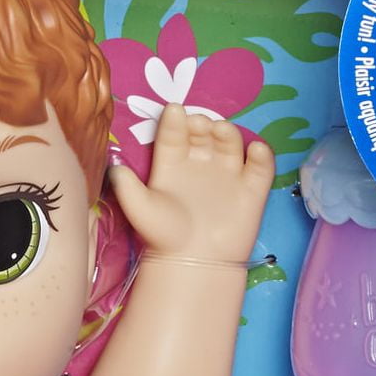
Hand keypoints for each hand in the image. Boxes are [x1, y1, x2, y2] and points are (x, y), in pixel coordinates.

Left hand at [109, 103, 274, 263]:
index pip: (174, 133)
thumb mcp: (140, 209)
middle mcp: (200, 164)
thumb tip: (113, 166)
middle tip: (199, 124)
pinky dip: (262, 155)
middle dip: (202, 122)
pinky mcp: (250, 189)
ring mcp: (227, 174)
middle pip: (203, 131)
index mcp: (172, 164)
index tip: (174, 111)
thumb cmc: (164, 237)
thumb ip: (126, 186)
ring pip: (230, 141)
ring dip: (227, 131)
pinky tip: (254, 151)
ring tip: (220, 132)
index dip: (175, 120)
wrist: (193, 264)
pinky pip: (261, 165)